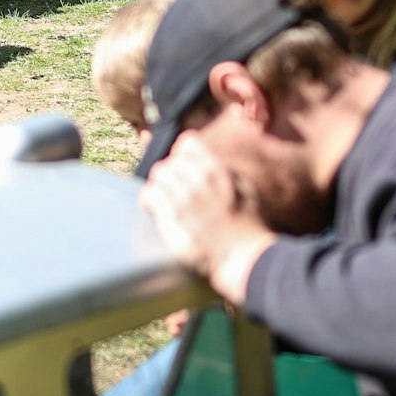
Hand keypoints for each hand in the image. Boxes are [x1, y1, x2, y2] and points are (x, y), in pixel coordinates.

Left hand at [141, 132, 278, 303]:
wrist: (241, 252)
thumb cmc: (246, 223)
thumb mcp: (244, 187)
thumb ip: (224, 169)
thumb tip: (205, 159)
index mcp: (218, 169)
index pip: (188, 142)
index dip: (183, 154)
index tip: (184, 167)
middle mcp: (200, 178)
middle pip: (170, 161)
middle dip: (172, 174)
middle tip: (175, 190)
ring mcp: (185, 196)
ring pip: (159, 174)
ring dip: (161, 186)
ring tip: (166, 199)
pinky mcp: (173, 214)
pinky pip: (150, 193)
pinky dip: (150, 199)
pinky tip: (155, 207)